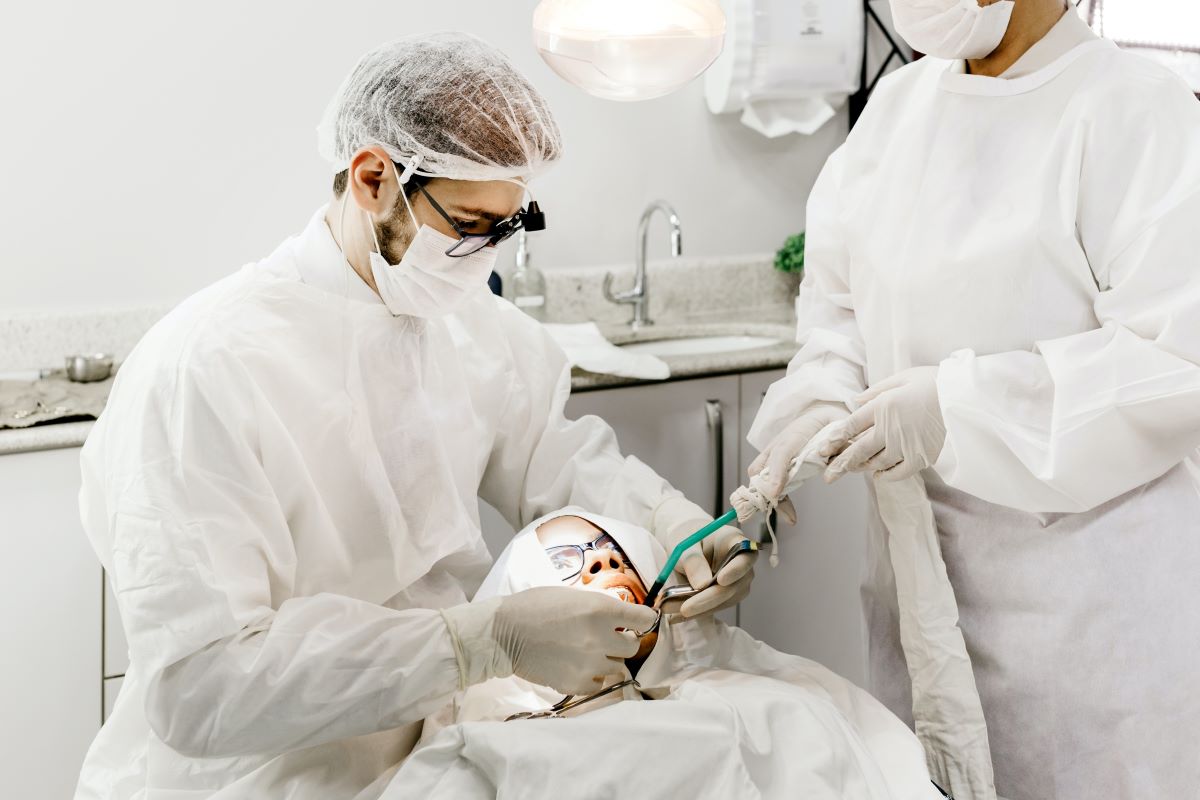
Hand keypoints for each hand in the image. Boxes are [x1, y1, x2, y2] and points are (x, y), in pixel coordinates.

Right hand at [441, 587, 657, 695]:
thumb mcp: (574, 595)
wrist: (505, 633)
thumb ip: (601, 607)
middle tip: (604, 637)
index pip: (645, 620)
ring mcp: (590, 664)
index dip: (643, 620)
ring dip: (606, 660)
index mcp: (601, 610)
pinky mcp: (578, 684)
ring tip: (585, 652)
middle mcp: (601, 638)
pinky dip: (592, 676)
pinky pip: (599, 683)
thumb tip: (624, 617)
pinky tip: (575, 665)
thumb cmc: (536, 606)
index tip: (638, 623)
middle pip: (633, 646)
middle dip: (622, 641)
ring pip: (616, 666)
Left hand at [652, 496, 756, 617]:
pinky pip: (715, 607)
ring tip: (673, 611)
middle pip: (734, 585)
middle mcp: (741, 563)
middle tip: (685, 608)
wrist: (686, 544)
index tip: (720, 580)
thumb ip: (693, 559)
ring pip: (725, 600)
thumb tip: (702, 584)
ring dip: (701, 609)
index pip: (744, 557)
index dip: (736, 570)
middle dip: (709, 599)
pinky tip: (676, 616)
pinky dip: (697, 612)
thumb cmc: (688, 535)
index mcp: (734, 541)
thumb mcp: (685, 542)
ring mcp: (737, 581)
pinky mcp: (727, 595)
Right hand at [746, 401, 846, 522]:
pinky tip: (789, 512)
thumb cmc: (829, 422)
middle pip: (762, 468)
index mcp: (797, 432)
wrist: (820, 413)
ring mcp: (773, 453)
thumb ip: (839, 444)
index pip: (781, 452)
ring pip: (758, 476)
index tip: (775, 493)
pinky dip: (773, 497)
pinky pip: (764, 481)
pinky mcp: (773, 462)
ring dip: (768, 497)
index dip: (776, 473)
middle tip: (787, 513)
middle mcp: (779, 443)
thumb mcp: (839, 427)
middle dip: (766, 492)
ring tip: (790, 516)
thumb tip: (835, 461)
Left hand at [820, 366, 944, 482]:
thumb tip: (854, 401)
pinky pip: (899, 472)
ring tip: (855, 469)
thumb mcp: (901, 378)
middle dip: (841, 464)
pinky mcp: (921, 456)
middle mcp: (890, 428)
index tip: (823, 450)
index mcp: (882, 406)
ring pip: (877, 462)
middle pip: (859, 451)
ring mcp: (906, 444)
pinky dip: (887, 476)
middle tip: (829, 475)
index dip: (834, 439)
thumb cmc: (932, 382)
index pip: (850, 426)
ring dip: (864, 467)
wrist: (964, 396)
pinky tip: (880, 475)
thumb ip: (875, 391)